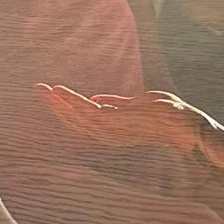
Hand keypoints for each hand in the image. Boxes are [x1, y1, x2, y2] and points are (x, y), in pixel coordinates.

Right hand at [37, 83, 207, 155]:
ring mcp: (112, 131)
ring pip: (78, 118)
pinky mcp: (118, 124)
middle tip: (38, 89)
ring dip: (59, 104)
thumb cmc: (166, 115)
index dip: (64, 108)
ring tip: (45, 90)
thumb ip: (116, 104)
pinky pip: (89, 112)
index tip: (50, 93)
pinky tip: (62, 93)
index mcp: (111, 130)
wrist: (185, 124)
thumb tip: (97, 99)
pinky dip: (73, 102)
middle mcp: (108, 135)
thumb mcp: (137, 105)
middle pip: (74, 122)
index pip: (81, 121)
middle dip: (55, 106)